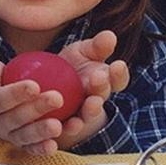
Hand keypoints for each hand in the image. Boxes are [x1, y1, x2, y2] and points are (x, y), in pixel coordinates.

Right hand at [0, 47, 64, 154]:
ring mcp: (10, 136)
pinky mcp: (22, 145)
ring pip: (25, 136)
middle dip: (36, 109)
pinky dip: (42, 149)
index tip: (34, 85)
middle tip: (57, 98)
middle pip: (17, 118)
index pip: (1, 99)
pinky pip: (31, 149)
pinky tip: (55, 145)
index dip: (16, 94)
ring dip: (41, 132)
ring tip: (58, 126)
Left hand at [57, 30, 129, 148]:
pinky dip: (69, 128)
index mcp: (104, 80)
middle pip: (103, 94)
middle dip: (102, 87)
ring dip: (92, 110)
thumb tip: (110, 35)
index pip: (117, 77)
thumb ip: (96, 46)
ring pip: (89, 114)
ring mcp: (83, 115)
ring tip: (91, 104)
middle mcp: (96, 98)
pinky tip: (66, 125)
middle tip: (98, 78)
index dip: (119, 73)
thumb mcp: (82, 52)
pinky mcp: (66, 127)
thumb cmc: (70, 66)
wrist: (46, 89)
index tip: (118, 64)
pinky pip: (68, 129)